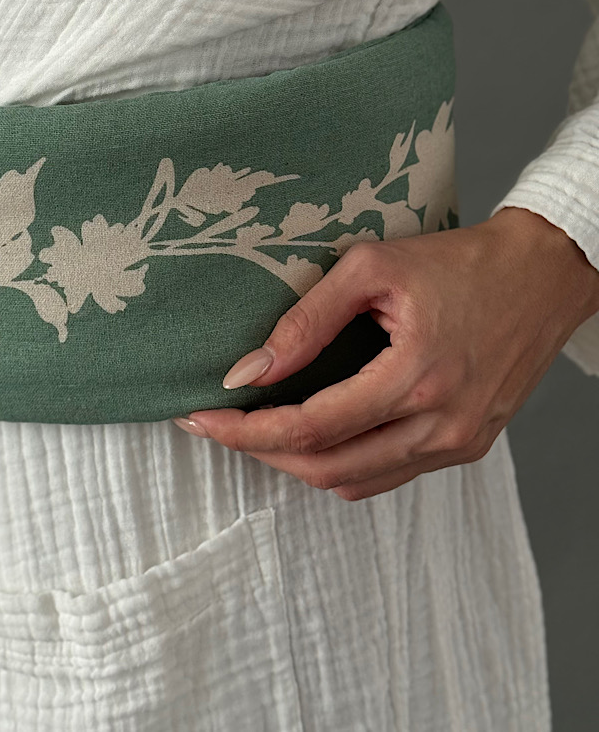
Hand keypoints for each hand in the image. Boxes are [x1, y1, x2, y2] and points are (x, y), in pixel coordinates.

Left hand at [172, 207, 598, 499]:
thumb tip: (250, 369)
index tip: (200, 419)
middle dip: (261, 453)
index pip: (312, 427)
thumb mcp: (372, 267)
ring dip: (298, 463)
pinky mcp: (467, 445)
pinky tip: (314, 435)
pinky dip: (342, 464)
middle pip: (328, 468)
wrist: (542, 275)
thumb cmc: (459, 261)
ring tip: (257, 430)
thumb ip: (307, 319)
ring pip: (355, 481)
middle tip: (218, 426)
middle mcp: (442, 424)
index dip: (247, 430)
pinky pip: (389, 475)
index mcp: (417, 376)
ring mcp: (458, 442)